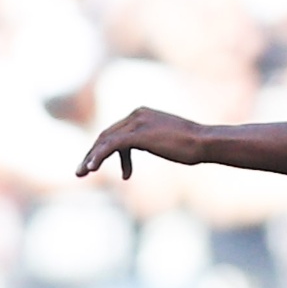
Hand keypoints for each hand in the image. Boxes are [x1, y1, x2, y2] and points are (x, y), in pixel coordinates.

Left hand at [76, 107, 207, 180]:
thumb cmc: (195, 145)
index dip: (110, 152)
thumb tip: (158, 145)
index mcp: (142, 114)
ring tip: (82, 173)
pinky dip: (98, 157)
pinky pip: (111, 146)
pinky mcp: (137, 134)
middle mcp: (136, 114)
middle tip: (81, 171)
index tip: (118, 173)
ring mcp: (136, 123)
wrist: (204, 143)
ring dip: (91, 157)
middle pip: (106, 135)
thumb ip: (156, 140)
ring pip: (104, 140)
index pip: (118, 132)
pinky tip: (92, 168)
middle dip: (92, 153)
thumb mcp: (170, 140)